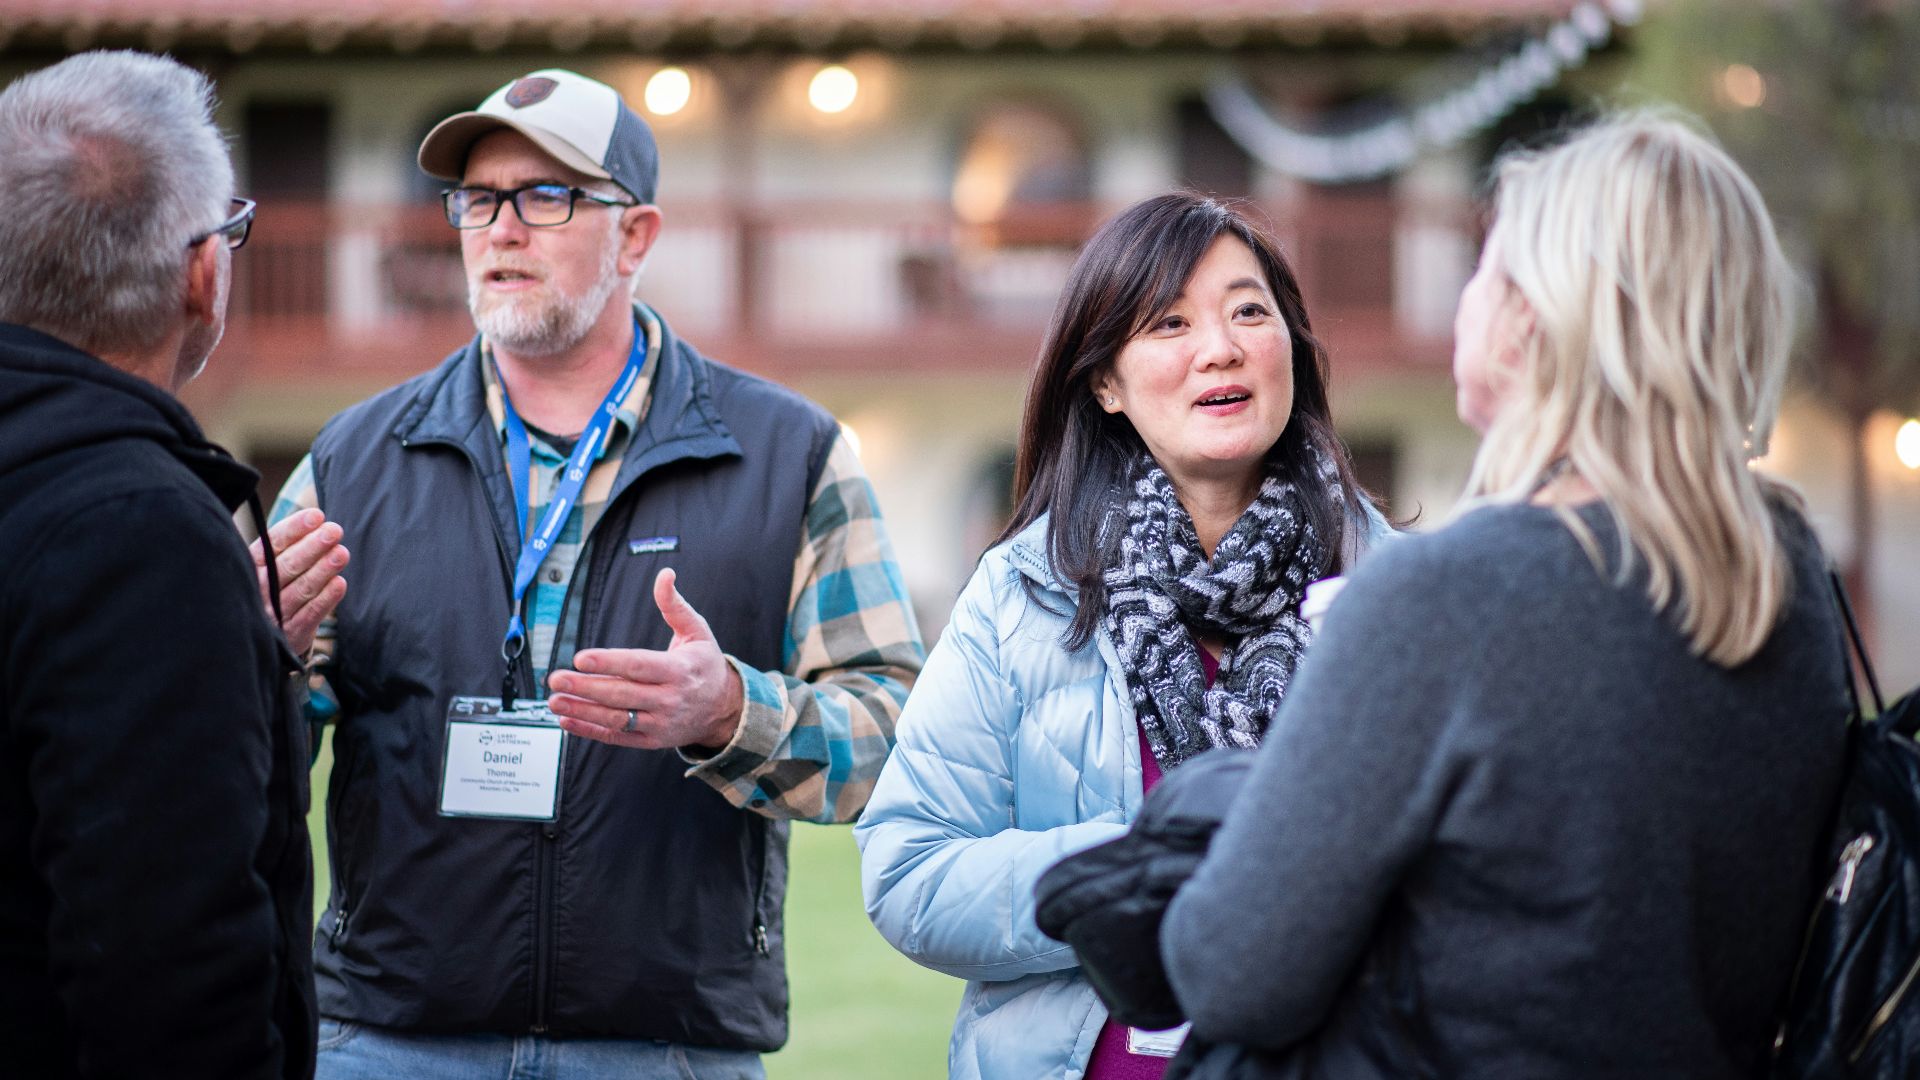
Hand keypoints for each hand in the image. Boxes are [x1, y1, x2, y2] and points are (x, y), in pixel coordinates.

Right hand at [250, 508, 348, 657]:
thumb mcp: (266, 565)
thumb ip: (284, 545)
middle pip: (287, 566)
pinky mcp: (291, 633)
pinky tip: (340, 583)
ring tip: (342, 553)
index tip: (317, 516)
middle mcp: (258, 590)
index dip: (294, 529)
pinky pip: (310, 614)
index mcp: (250, 566)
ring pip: (301, 589)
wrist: (257, 638)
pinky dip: (326, 599)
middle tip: (334, 531)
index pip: (271, 544)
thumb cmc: (269, 589)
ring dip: (323, 570)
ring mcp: (273, 614)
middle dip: (312, 547)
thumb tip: (317, 518)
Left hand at [547, 568, 744, 751]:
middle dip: (586, 687)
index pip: (639, 666)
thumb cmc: (704, 664)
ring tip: (554, 700)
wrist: (724, 708)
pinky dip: (590, 730)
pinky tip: (566, 720)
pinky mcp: (651, 740)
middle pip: (622, 694)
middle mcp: (670, 699)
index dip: (610, 663)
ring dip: (582, 710)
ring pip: (616, 719)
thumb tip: (665, 575)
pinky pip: (616, 737)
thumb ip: (675, 605)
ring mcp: (660, 723)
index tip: (582, 658)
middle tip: (556, 678)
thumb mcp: (697, 631)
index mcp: (680, 670)